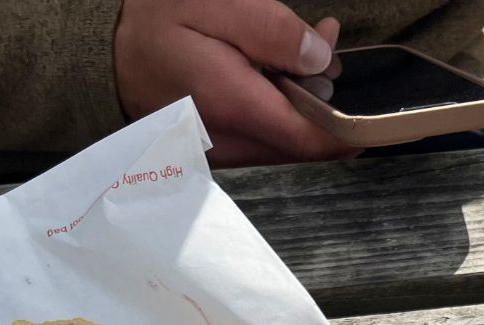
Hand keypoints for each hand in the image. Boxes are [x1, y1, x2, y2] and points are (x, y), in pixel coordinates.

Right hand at [114, 0, 349, 166]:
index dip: (349, 133)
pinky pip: (259, 140)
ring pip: (281, 143)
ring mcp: (218, 152)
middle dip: (327, 103)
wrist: (101, 53)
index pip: (307, 138)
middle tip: (328, 41)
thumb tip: (318, 59)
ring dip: (303, 104)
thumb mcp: (214, 3)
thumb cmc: (153, 22)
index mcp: (233, 104)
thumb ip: (270, 30)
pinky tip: (275, 75)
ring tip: (306, 48)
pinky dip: (278, 111)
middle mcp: (227, 141)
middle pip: (299, 143)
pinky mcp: (212, 151)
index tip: (382, 124)